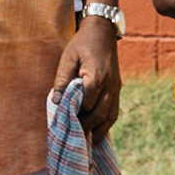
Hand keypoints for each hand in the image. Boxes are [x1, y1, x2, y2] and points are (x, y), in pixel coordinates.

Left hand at [53, 15, 121, 137]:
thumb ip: (62, 80)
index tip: (63, 125)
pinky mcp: (118, 88)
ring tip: (86, 142)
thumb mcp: (68, 57)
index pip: (86, 103)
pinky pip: (115, 111)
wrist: (102, 31)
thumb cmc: (82, 44)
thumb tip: (57, 103)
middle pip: (99, 113)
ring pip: (110, 116)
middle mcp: (110, 85)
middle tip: (71, 137)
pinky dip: (106, 124)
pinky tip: (97, 132)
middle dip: (85, 127)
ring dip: (98, 130)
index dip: (75, 115)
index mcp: (96, 76)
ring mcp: (116, 87)